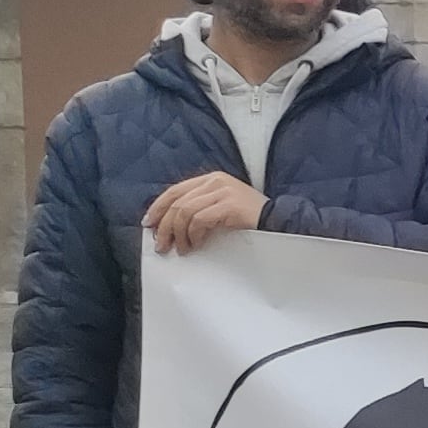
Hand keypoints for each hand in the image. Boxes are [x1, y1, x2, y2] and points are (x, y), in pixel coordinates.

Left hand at [143, 173, 264, 254]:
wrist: (278, 221)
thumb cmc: (249, 218)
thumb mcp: (220, 206)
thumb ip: (200, 207)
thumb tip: (170, 225)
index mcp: (210, 179)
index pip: (175, 191)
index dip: (158, 207)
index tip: (149, 225)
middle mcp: (215, 181)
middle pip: (177, 202)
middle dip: (165, 226)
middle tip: (162, 245)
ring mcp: (223, 191)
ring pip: (185, 212)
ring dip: (178, 234)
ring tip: (182, 249)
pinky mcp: (229, 205)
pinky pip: (200, 220)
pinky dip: (193, 234)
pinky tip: (196, 244)